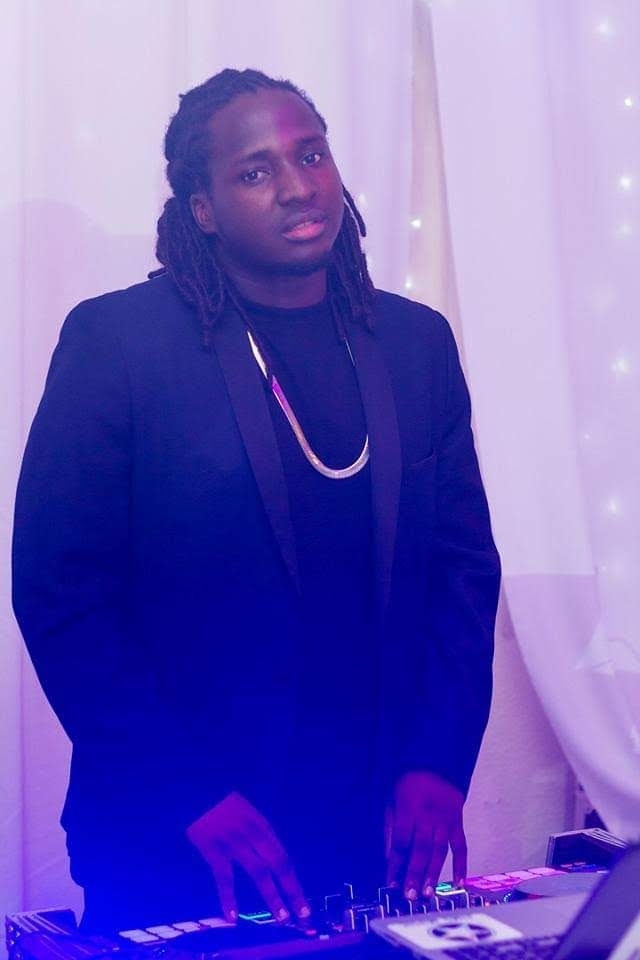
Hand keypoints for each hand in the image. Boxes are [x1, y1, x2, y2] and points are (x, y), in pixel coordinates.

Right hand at [186, 791, 309, 923]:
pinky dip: (228, 897)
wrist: (191, 786)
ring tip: (281, 917)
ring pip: (258, 871)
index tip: (303, 902)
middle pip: (278, 864)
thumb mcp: (242, 809)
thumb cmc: (216, 797)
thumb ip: (254, 833)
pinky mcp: (211, 845)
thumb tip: (267, 861)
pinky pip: (223, 875)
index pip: (282, 857)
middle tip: (302, 915)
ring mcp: (232, 839)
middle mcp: (251, 832)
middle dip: (292, 890)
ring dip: (271, 895)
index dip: (293, 881)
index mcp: (260, 823)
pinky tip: (233, 915)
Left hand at [385, 771, 466, 897]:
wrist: (436, 764)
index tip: (391, 883)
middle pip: (421, 849)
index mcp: (408, 807)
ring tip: (427, 892)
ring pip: (440, 850)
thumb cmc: (408, 783)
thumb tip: (389, 858)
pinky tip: (458, 882)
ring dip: (433, 873)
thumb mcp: (391, 799)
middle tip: (410, 895)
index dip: (395, 864)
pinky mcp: (458, 822)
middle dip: (414, 874)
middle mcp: (428, 814)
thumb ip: (390, 828)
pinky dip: (461, 865)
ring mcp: (446, 819)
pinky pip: (461, 846)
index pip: (400, 841)